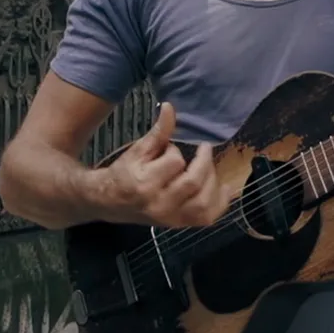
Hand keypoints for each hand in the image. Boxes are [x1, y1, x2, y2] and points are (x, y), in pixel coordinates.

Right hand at [103, 102, 227, 227]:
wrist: (109, 202)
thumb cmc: (123, 173)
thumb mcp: (137, 150)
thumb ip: (158, 132)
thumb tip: (170, 107)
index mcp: (145, 184)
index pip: (175, 162)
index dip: (175, 151)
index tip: (169, 149)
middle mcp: (160, 205)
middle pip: (193, 182)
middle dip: (203, 162)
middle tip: (204, 149)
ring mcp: (171, 218)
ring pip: (204, 203)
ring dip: (214, 182)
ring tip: (210, 167)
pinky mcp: (178, 224)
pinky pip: (206, 217)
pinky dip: (220, 203)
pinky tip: (224, 188)